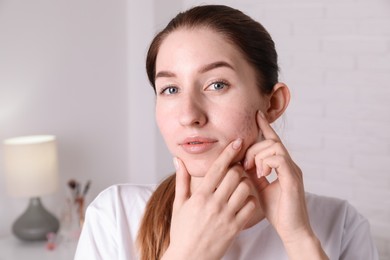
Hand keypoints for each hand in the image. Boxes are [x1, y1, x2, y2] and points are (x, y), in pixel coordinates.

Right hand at [163, 139, 255, 259]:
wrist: (188, 258)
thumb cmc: (181, 231)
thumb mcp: (179, 204)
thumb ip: (182, 180)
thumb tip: (178, 160)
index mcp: (200, 196)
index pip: (218, 168)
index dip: (229, 152)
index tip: (238, 141)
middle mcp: (214, 204)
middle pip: (235, 175)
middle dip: (237, 169)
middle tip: (236, 170)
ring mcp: (226, 216)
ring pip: (245, 189)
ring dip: (245, 184)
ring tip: (239, 186)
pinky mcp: (235, 228)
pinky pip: (251, 207)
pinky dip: (250, 201)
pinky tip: (243, 202)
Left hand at [244, 111, 327, 258]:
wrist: (292, 230)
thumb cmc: (276, 210)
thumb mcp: (260, 187)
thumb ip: (253, 173)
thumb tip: (241, 162)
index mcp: (282, 166)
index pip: (273, 141)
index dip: (265, 126)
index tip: (257, 114)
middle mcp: (289, 164)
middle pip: (271, 141)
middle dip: (254, 148)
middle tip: (245, 164)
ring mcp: (293, 170)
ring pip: (275, 147)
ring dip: (259, 156)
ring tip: (254, 171)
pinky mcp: (293, 178)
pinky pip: (279, 159)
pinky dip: (266, 163)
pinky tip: (262, 175)